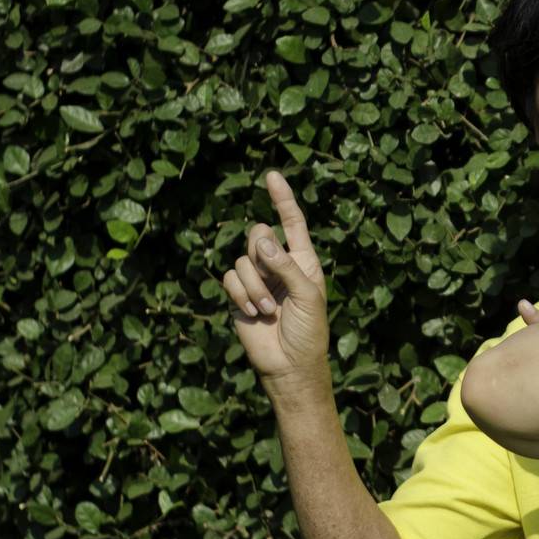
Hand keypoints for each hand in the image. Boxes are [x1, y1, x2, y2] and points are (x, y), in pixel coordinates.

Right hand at [221, 171, 329, 393]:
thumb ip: (287, 266)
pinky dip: (240, 294)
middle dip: (262, 256)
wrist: (289, 363)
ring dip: (255, 286)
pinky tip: (252, 313)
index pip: (292, 222)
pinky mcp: (238, 294)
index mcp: (303, 260)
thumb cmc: (308, 330)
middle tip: (274, 285)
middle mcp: (278, 264)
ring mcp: (257, 279)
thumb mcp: (308, 296)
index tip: (272, 175)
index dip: (282, 199)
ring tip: (268, 309)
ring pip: (242, 260)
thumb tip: (262, 239)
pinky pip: (229, 278)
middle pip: (257, 234)